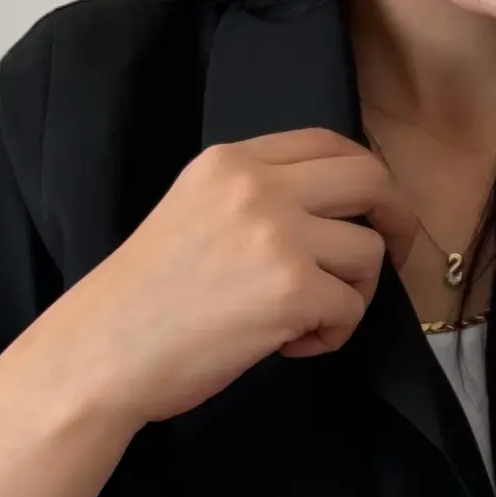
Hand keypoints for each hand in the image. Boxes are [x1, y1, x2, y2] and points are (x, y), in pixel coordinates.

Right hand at [66, 127, 419, 426]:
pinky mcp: (292, 289)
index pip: (328, 142)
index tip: (372, 212)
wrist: (100, 353)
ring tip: (303, 321)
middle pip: (370, 179)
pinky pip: (352, 308)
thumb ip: (253, 199)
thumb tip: (332, 213)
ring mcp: (278, 235)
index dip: (365, 179)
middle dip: (395, 218)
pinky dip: (331, 336)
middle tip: (390, 257)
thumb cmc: (141, 300)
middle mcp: (258, 187)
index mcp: (230, 162)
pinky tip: (287, 346)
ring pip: (368, 252)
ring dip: (352, 294)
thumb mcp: (191, 213)